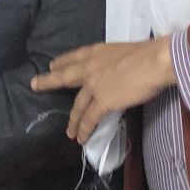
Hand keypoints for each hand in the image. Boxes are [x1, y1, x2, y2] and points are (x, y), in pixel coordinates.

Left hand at [31, 37, 176, 143]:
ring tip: (68, 131)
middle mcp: (91, 67)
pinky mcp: (102, 101)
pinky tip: (80, 138)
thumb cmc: (148, 53)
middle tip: (34, 84)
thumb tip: (124, 70)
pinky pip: (89, 118)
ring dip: (72, 119)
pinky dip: (84, 129)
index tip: (53, 64)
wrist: (154, 61)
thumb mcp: (126, 51)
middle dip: (49, 81)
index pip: (76, 56)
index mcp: (98, 52)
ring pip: (77, 105)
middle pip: (65, 76)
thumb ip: (119, 61)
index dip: (63, 61)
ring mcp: (94, 85)